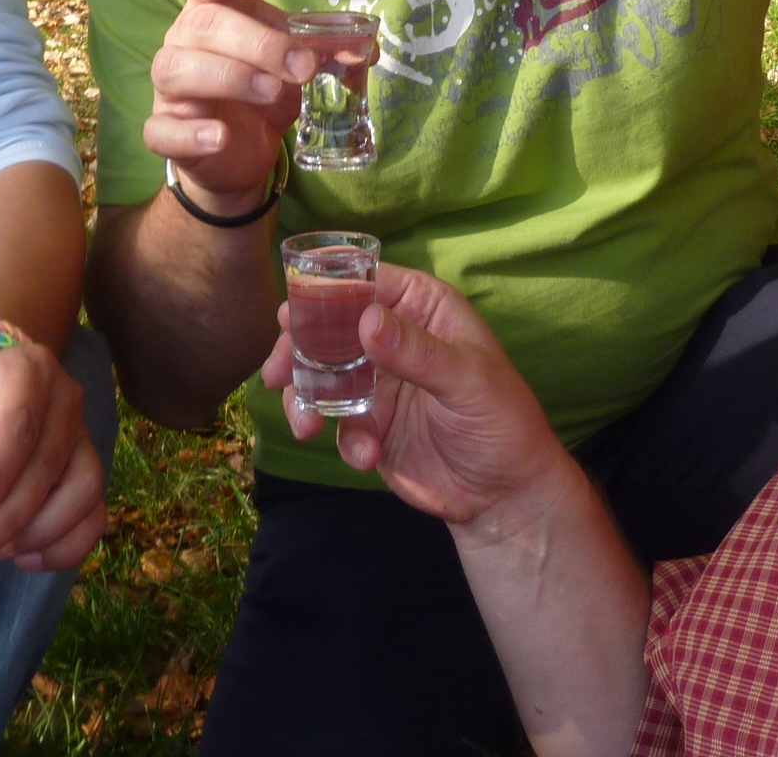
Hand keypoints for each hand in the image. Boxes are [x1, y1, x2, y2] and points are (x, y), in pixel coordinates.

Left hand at [0, 339, 105, 574]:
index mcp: (22, 369)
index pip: (19, 424)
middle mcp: (63, 395)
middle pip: (48, 463)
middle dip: (8, 519)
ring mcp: (83, 432)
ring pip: (84, 488)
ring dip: (43, 533)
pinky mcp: (89, 465)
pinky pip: (96, 512)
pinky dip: (67, 545)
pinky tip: (25, 559)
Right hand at [145, 0, 309, 211]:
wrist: (236, 152)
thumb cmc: (262, 89)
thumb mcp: (295, 63)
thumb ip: (325, 50)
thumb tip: (366, 49)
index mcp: (214, 9)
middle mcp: (184, 40)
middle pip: (203, 23)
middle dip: (258, 42)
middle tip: (302, 67)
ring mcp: (170, 88)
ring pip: (177, 68)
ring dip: (230, 76)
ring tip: (272, 91)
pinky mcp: (166, 131)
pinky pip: (161, 129)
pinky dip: (191, 132)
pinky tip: (221, 135)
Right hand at [261, 261, 565, 534]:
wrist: (502, 496)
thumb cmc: (501, 423)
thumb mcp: (467, 382)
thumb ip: (417, 352)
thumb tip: (366, 321)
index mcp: (421, 307)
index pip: (366, 281)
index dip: (326, 288)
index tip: (292, 308)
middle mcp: (392, 336)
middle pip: (329, 326)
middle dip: (297, 349)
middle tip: (275, 373)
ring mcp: (376, 380)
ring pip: (320, 374)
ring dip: (304, 399)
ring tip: (305, 427)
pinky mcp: (367, 422)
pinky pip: (335, 420)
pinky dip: (339, 438)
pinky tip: (365, 457)